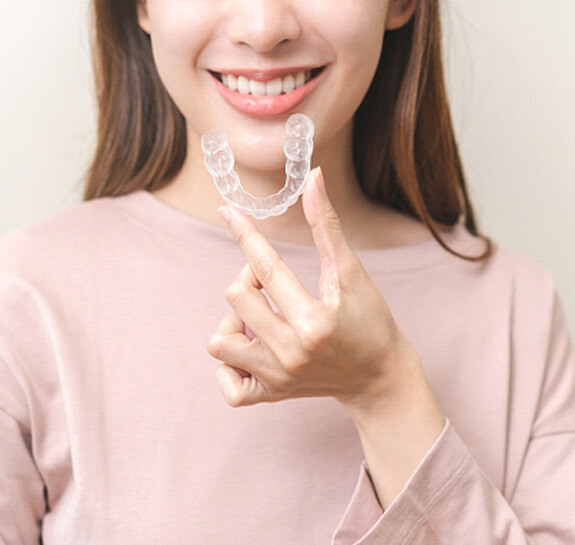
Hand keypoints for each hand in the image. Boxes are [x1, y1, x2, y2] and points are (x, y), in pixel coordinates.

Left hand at [207, 167, 418, 408]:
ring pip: (219, 342)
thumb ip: (328, 227)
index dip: (245, 233)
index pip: (266, 266)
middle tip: (271, 282)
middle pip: (235, 297)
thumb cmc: (370, 321)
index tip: (228, 213)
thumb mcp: (352, 273)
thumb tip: (314, 178)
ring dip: (234, 321)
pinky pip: (227, 382)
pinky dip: (230, 363)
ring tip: (259, 318)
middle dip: (248, 279)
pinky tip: (252, 350)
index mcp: (314, 320)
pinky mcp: (270, 395)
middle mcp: (291, 352)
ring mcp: (277, 378)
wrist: (379, 376)